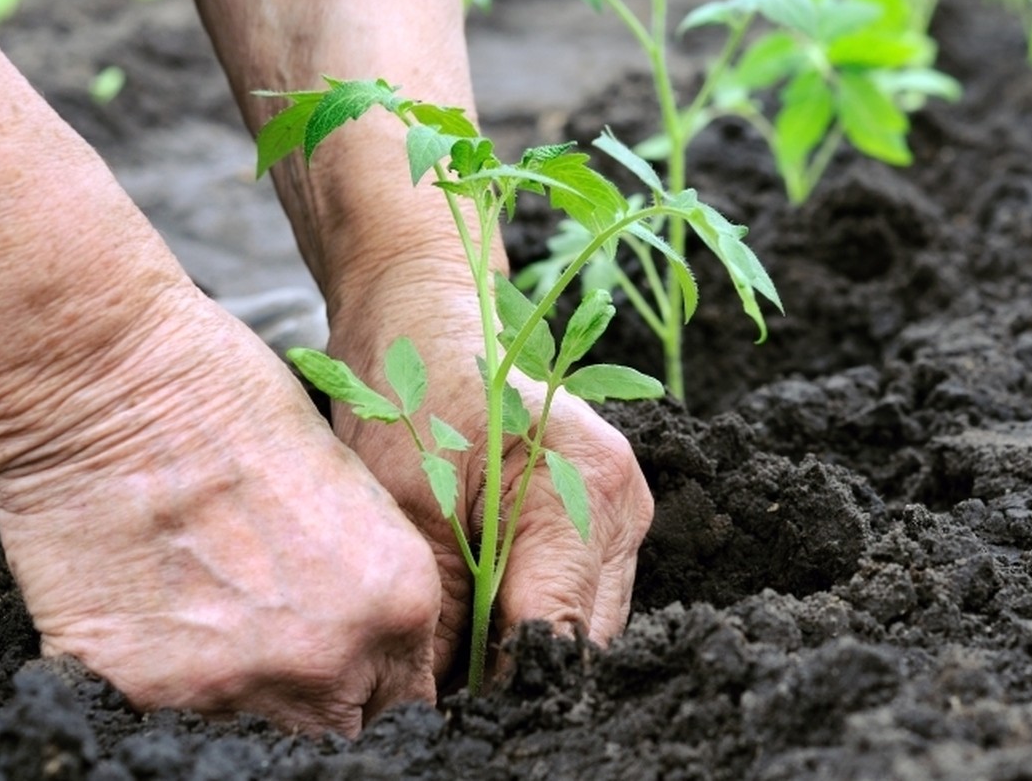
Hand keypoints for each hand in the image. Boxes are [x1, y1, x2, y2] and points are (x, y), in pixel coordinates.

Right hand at [0, 285, 441, 736]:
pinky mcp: (146, 689)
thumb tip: (368, 635)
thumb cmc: (238, 404)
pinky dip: (168, 675)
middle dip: (322, 693)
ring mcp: (237, 683)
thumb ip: (371, 580)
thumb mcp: (350, 487)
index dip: (378, 680)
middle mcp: (330, 657)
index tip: (355, 668)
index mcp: (398, 599)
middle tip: (282, 638)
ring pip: (259, 728)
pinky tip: (158, 608)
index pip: (407, 698)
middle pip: (340, 726)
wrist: (119, 387)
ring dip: (246, 686)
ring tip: (214, 610)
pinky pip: (171, 712)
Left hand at [325, 264, 654, 678]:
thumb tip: (439, 706)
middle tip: (441, 694)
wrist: (424, 315)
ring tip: (453, 657)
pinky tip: (477, 618)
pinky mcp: (601, 517)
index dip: (502, 690)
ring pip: (583, 625)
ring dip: (522, 649)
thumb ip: (439, 615)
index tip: (446, 716)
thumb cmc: (410, 389)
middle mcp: (623, 503)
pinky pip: (574, 595)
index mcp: (588, 489)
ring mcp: (621, 511)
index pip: (559, 634)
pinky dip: (527, 617)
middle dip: (514, 676)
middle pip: (583, 640)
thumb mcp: (408, 508)